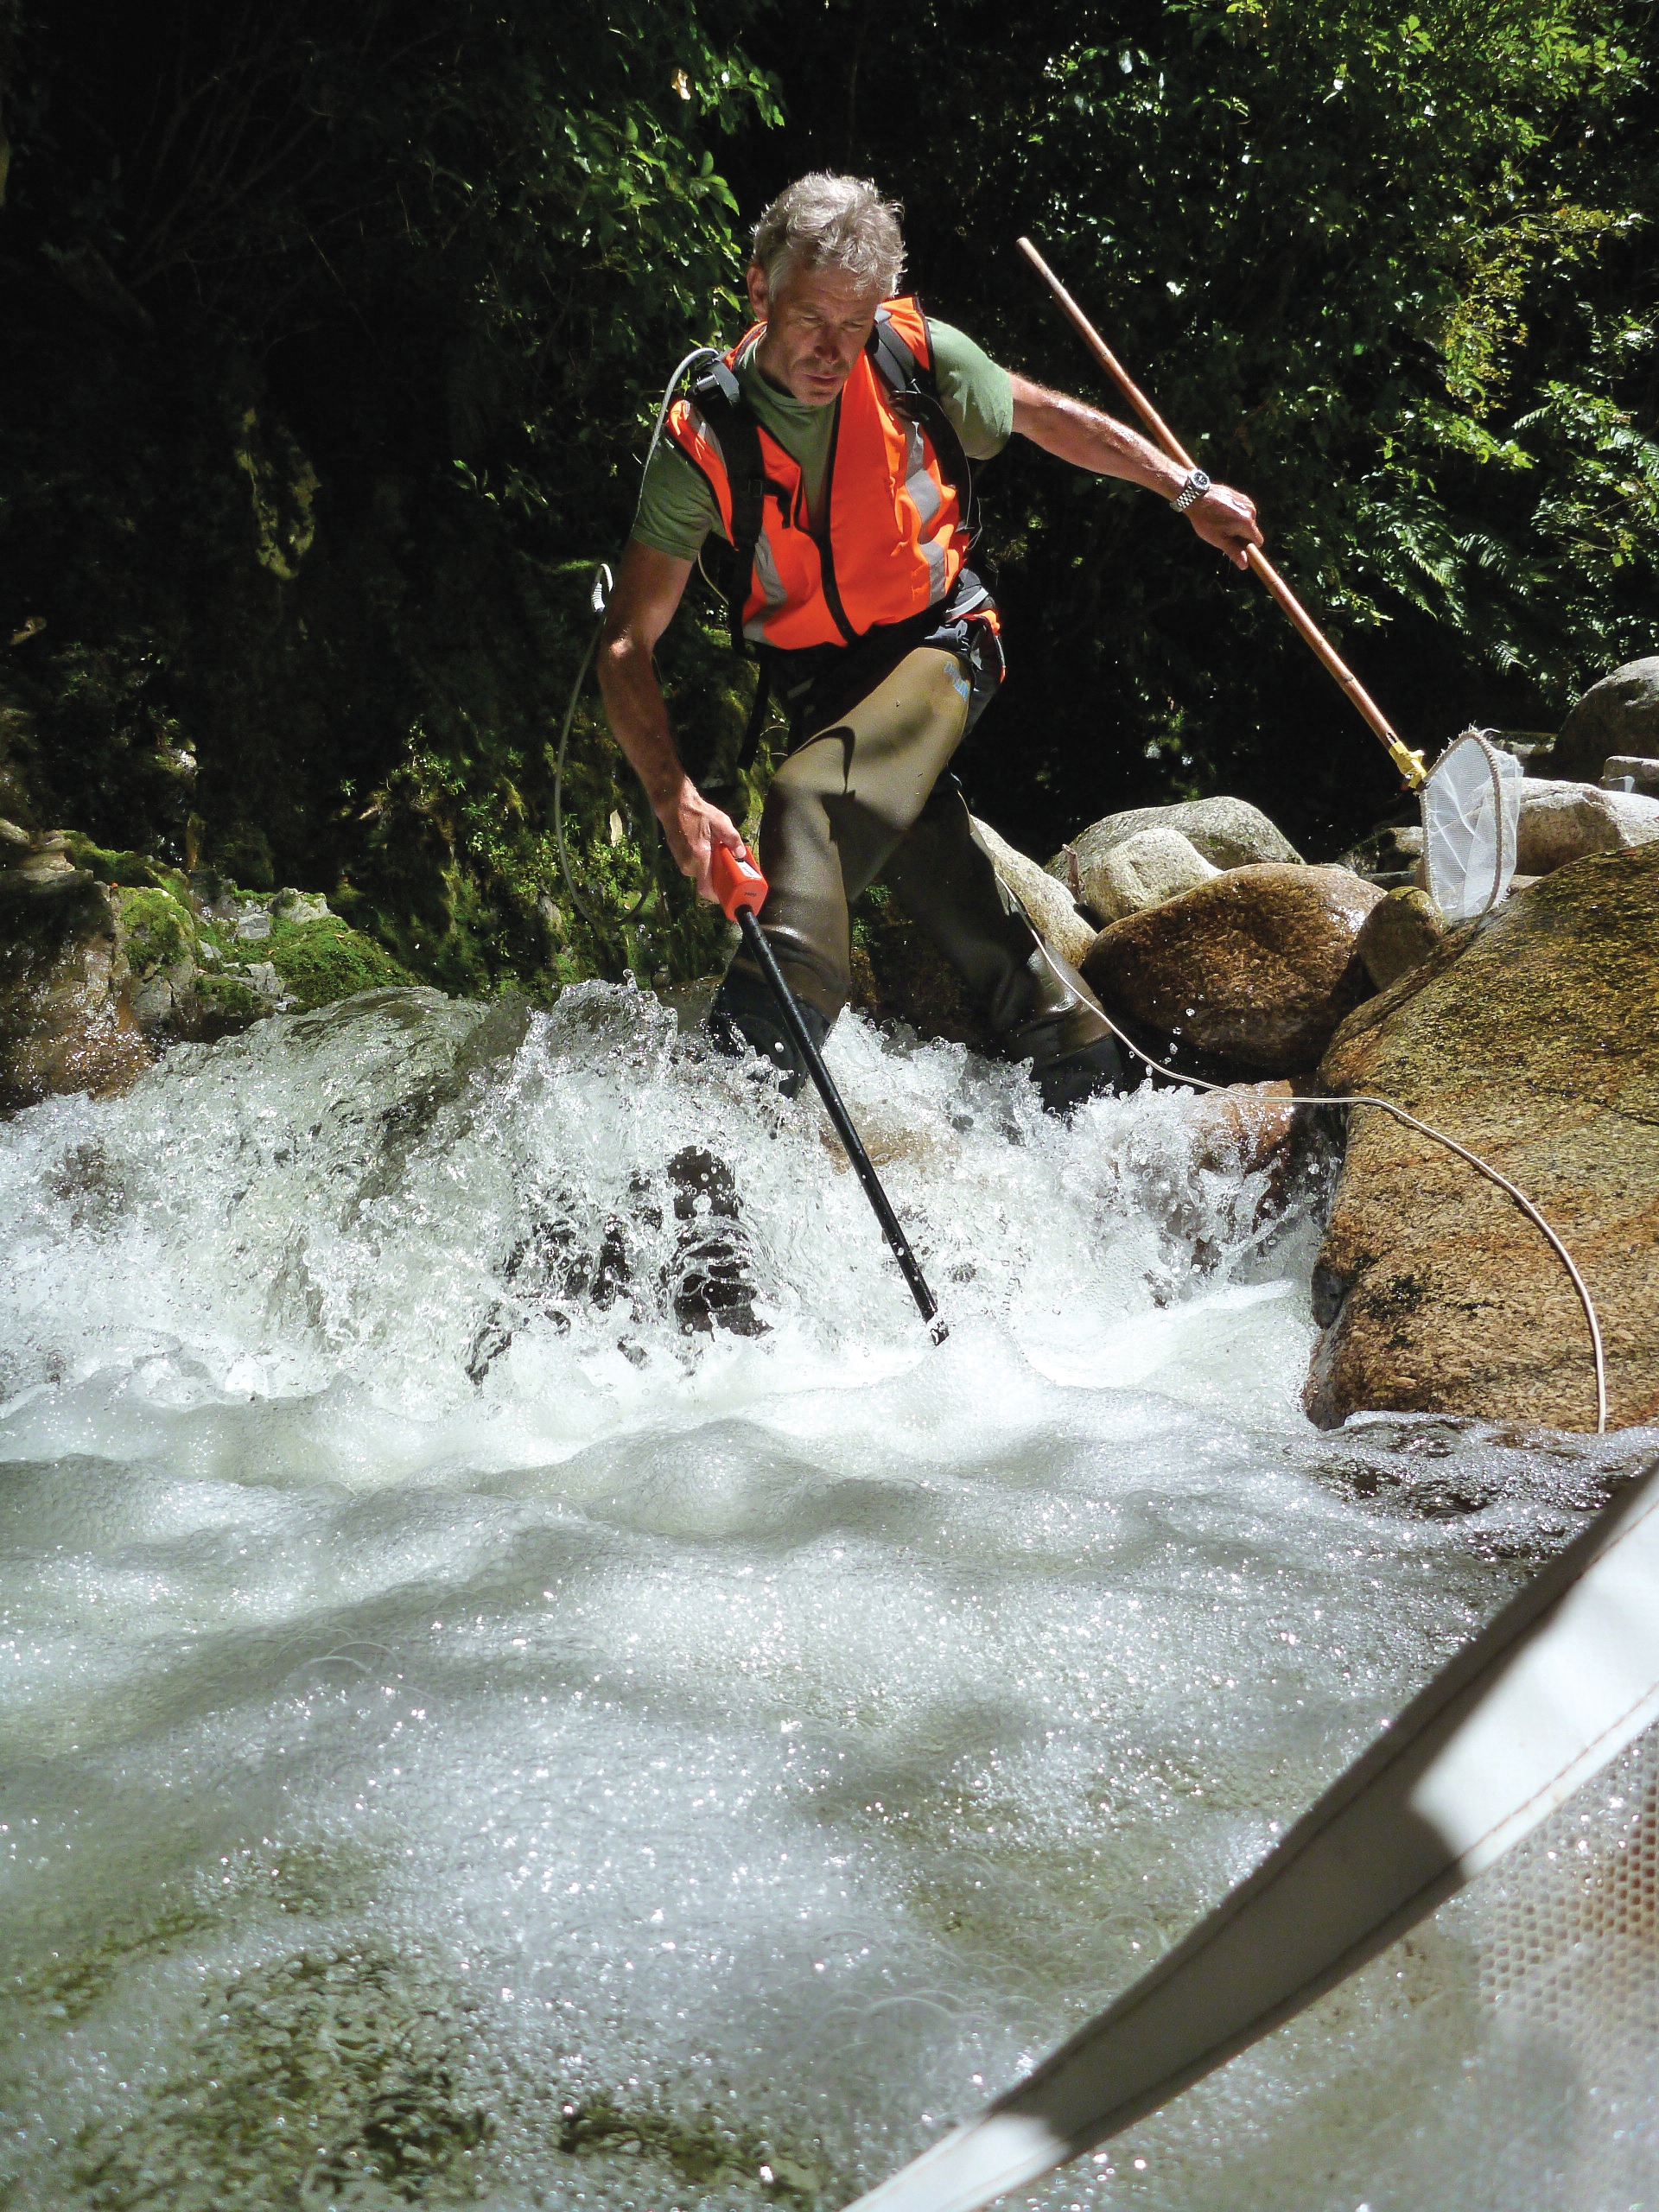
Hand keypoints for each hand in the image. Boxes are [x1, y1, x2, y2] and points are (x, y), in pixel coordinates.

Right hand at [661, 777, 744, 902]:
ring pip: (701, 874)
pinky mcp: (679, 859)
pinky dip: (705, 863)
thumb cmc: (698, 813)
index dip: (718, 896)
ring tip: (721, 855)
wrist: (674, 805)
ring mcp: (682, 862)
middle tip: (731, 868)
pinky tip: (710, 850)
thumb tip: (740, 854)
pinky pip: (695, 867)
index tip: (730, 894)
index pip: (706, 889)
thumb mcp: (720, 822)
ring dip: (712, 869)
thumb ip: (732, 839)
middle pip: (707, 882)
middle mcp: (688, 865)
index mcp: (699, 858)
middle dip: (720, 878)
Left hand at [1188, 483, 1263, 569]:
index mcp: (1247, 524)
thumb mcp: (1219, 540)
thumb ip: (1234, 552)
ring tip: (1220, 522)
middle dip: (1241, 536)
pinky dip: (1235, 515)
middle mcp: (1251, 512)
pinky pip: (1243, 512)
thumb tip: (1245, 565)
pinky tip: (1222, 513)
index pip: (1258, 542)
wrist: (1196, 497)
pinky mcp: (1242, 497)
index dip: (1248, 547)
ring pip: (1247, 522)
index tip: (1237, 548)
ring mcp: (1247, 502)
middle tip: (1223, 533)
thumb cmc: (1206, 520)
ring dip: (1238, 526)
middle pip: (1252, 532)